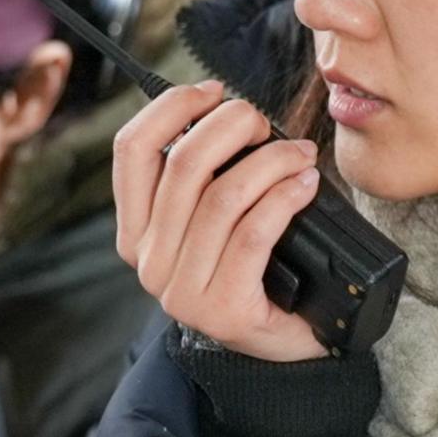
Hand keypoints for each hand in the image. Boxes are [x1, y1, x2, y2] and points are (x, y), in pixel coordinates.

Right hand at [111, 80, 327, 363]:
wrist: (283, 345)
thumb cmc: (254, 269)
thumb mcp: (213, 218)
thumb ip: (204, 174)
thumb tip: (228, 110)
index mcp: (135, 232)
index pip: (130, 151)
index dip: (170, 108)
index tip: (212, 92)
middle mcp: (149, 262)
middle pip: (182, 164)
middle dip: (230, 125)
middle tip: (264, 121)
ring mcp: (182, 290)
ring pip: (222, 196)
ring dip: (270, 160)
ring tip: (300, 153)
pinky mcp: (225, 309)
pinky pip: (253, 233)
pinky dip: (285, 197)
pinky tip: (306, 185)